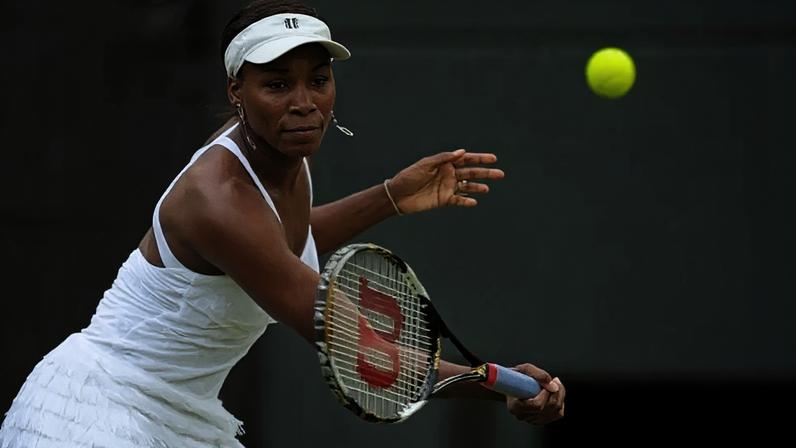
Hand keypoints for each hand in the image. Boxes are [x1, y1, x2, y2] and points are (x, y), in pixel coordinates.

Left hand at [386, 149, 504, 214]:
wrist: (397, 195)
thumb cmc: (409, 176)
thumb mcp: (425, 164)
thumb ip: (444, 158)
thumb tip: (462, 152)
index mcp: (445, 163)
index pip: (466, 159)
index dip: (480, 159)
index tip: (493, 159)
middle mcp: (449, 174)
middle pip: (471, 172)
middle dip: (485, 173)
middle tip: (500, 174)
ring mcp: (447, 187)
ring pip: (467, 186)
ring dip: (478, 187)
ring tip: (487, 188)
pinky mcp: (443, 200)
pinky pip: (458, 200)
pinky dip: (466, 201)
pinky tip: (473, 202)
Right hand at [506, 363, 564, 424]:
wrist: (511, 385)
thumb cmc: (516, 377)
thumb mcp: (523, 369)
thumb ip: (538, 375)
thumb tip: (554, 386)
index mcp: (515, 406)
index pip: (537, 405)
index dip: (546, 393)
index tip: (546, 382)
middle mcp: (523, 416)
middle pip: (549, 409)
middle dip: (556, 393)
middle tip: (554, 381)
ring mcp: (532, 420)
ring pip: (556, 413)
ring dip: (560, 397)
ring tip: (555, 385)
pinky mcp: (541, 420)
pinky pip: (558, 414)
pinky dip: (561, 403)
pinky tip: (555, 394)